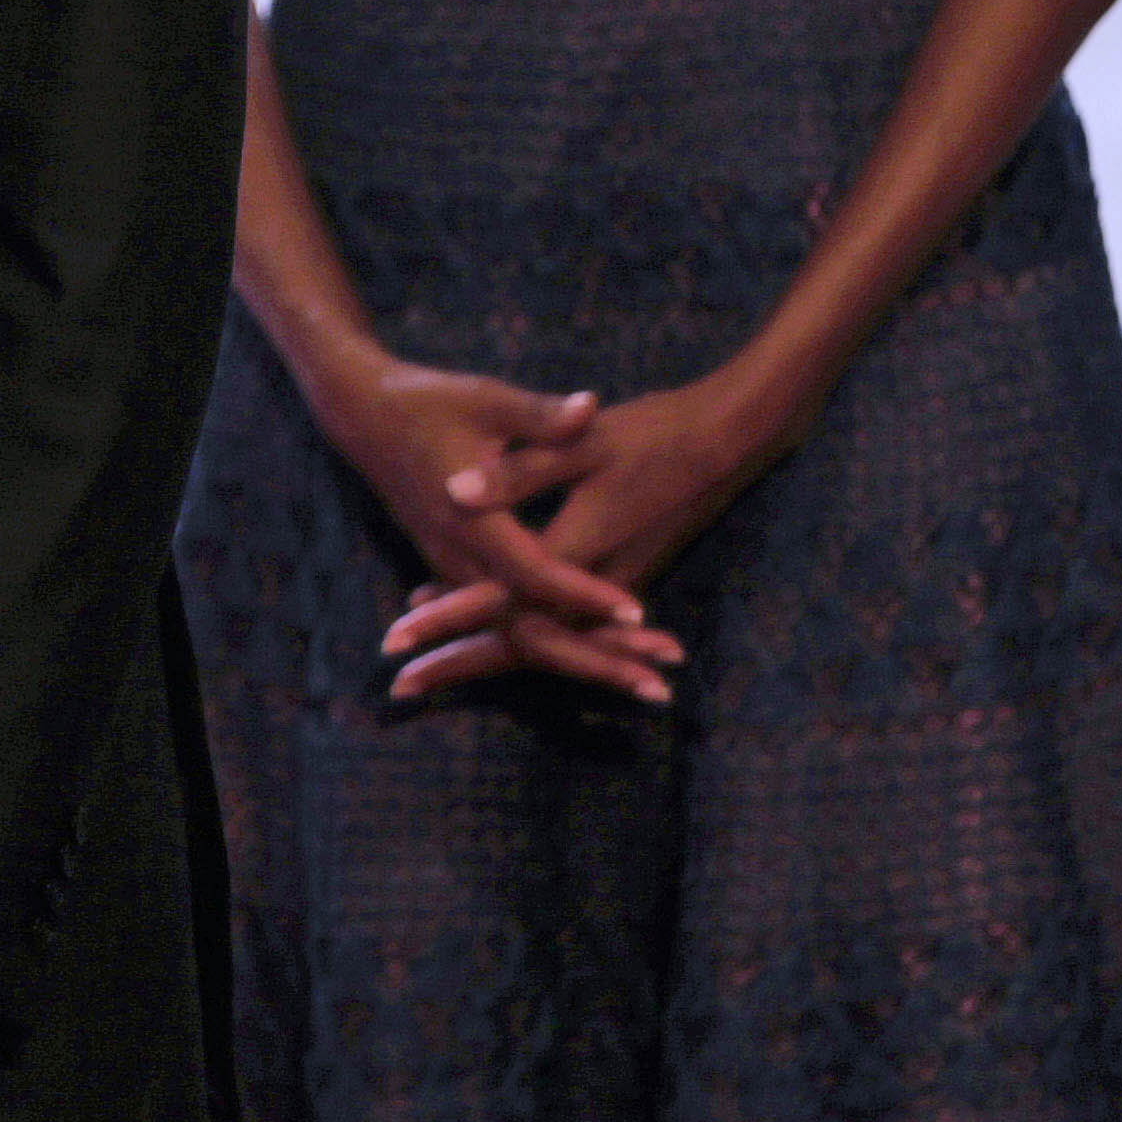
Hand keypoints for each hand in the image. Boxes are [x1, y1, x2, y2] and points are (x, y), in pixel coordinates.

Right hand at [313, 361, 681, 703]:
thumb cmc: (429, 402)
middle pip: (528, 628)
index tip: (637, 610)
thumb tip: (590, 407)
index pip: (532, 573)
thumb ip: (542, 417)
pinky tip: (607, 650)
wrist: (364, 416)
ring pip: (520, 632)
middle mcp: (459, 556)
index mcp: (469, 520)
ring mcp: (456, 569)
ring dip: (584, 657)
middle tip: (659, 687)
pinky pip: (510, 619)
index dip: (583, 594)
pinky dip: (559, 637)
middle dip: (594, 661)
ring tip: (650, 679)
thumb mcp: (487, 400)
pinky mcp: (460, 570)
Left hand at [382, 374, 776, 703]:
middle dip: (458, 663)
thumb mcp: (584, 442)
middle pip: (520, 640)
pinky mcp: (619, 578)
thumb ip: (522, 470)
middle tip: (396, 689)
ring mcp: (612, 585)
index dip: (451, 619)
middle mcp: (596, 581)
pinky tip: (477, 625)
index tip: (400, 638)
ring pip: (542, 638)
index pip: (505, 597)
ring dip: (483, 656)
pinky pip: (561, 623)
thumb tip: (455, 490)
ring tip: (422, 673)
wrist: (726, 440)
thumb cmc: (652, 432)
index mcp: (579, 546)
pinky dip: (516, 631)